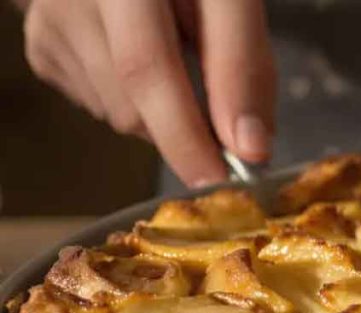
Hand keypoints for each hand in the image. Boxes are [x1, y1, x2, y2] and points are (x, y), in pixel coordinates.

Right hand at [19, 0, 275, 186]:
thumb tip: (251, 149)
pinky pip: (100, 107)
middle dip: (184, 129)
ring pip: (118, 116)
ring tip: (174, 57)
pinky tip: (140, 61)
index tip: (221, 179)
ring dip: (160, 114)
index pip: (147, 67)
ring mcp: (50, 21)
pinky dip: (134, 102)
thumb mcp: (232, 4)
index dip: (186, 134)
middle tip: (217, 111)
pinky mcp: (41, 45)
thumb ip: (246, 67)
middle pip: (133, 107)